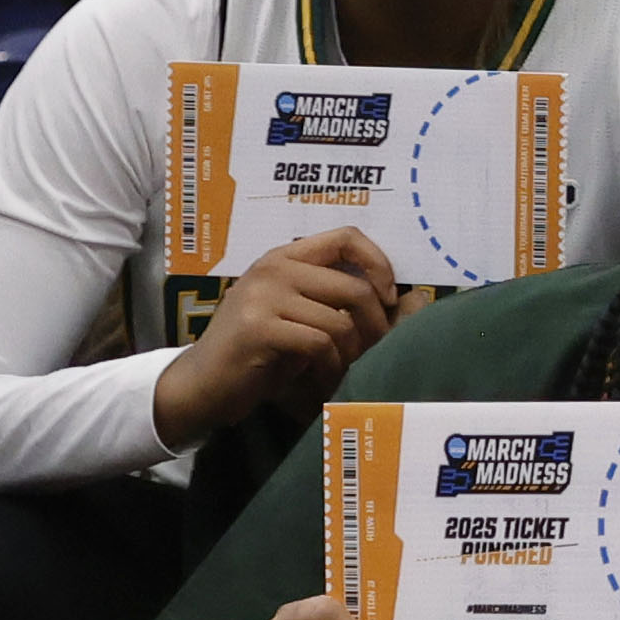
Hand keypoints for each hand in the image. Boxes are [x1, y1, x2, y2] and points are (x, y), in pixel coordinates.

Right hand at [148, 227, 414, 444]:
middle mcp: (275, 267)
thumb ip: (341, 301)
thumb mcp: (300, 315)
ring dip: (349, 355)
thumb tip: (418, 299)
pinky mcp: (259, 328)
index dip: (379, 263)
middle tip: (370, 353)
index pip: (347, 236)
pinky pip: (320, 342)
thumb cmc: (259, 352)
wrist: (201, 383)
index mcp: (286, 257)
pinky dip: (328, 366)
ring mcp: (264, 295)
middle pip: (354, 288)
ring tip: (338, 370)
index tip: (389, 297)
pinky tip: (318, 378)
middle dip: (373, 328)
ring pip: (340, 321)